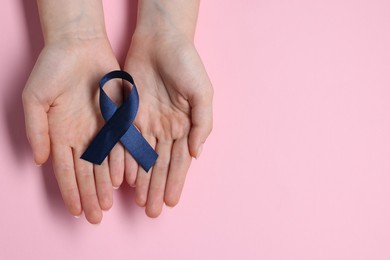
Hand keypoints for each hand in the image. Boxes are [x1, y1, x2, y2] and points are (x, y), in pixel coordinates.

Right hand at [22, 38, 124, 223]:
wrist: (79, 46)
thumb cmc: (52, 69)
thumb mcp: (35, 98)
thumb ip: (36, 130)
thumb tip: (39, 160)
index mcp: (60, 134)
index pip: (64, 170)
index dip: (70, 191)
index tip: (75, 211)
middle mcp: (81, 136)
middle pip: (86, 173)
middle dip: (90, 195)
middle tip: (96, 217)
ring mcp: (100, 128)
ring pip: (104, 163)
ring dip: (105, 185)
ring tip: (108, 204)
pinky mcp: (117, 118)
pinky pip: (120, 144)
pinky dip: (121, 162)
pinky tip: (123, 179)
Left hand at [123, 32, 212, 217]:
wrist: (161, 40)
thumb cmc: (186, 65)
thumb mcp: (203, 93)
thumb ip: (202, 125)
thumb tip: (197, 154)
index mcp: (184, 126)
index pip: (179, 161)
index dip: (175, 182)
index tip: (170, 202)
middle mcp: (165, 128)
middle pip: (160, 165)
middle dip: (156, 188)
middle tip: (151, 212)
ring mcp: (146, 122)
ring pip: (142, 158)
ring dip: (141, 180)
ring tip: (138, 201)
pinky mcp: (128, 113)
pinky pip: (125, 141)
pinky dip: (124, 160)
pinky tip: (124, 178)